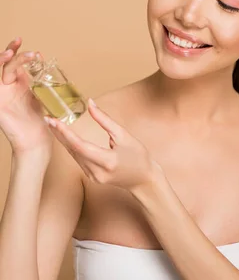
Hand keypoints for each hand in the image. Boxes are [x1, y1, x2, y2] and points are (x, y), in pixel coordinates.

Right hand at [0, 37, 50, 154]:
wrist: (37, 139)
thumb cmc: (41, 119)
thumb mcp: (42, 93)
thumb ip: (40, 77)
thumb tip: (40, 56)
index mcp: (18, 82)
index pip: (14, 62)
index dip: (17, 51)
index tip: (24, 42)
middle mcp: (7, 86)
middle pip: (5, 64)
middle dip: (12, 52)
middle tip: (22, 45)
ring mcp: (1, 94)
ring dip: (3, 60)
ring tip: (11, 53)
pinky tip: (2, 72)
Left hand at [44, 98, 160, 192]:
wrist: (145, 180)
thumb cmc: (138, 156)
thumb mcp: (124, 135)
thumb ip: (105, 120)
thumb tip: (90, 103)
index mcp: (108, 161)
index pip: (80, 146)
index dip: (65, 133)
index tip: (54, 121)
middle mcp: (97, 172)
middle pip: (73, 151)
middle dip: (59, 134)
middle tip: (48, 119)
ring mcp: (93, 177)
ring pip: (73, 156)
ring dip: (64, 141)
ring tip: (54, 126)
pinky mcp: (92, 178)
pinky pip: (78, 160)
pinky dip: (72, 148)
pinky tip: (66, 138)